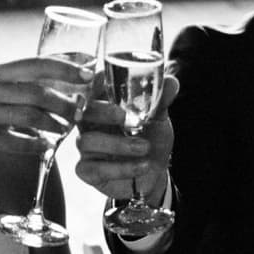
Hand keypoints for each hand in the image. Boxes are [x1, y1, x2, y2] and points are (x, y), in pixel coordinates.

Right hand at [0, 56, 93, 170]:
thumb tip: (58, 84)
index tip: (87, 73)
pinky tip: (45, 147)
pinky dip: (36, 145)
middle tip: (79, 112)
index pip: (34, 64)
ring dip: (53, 124)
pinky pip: (18, 142)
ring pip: (30, 116)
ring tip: (64, 130)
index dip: (64, 68)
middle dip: (64, 102)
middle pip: (36, 91)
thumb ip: (15, 84)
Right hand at [74, 73, 176, 201]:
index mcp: (102, 104)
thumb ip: (160, 100)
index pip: (89, 88)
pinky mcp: (87, 171)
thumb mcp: (158, 118)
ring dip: (118, 144)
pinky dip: (121, 167)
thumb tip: (171, 82)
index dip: (92, 83)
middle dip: (103, 112)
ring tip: (144, 147)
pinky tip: (142, 165)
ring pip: (87, 141)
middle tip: (125, 117)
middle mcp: (89, 123)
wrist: (155, 174)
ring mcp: (85, 148)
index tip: (104, 79)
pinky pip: (94, 169)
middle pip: (82, 112)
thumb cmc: (151, 139)